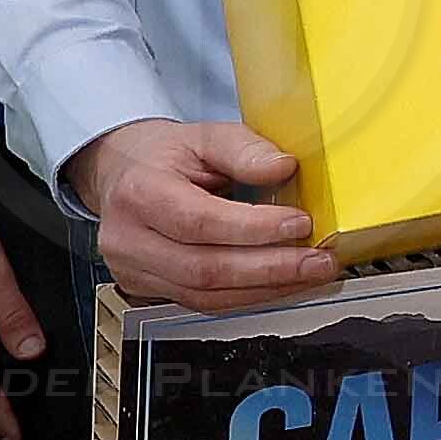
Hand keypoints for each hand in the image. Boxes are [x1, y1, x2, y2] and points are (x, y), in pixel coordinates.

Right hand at [65, 118, 337, 305]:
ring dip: (266, 289)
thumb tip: (282, 167)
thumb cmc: (162, 155)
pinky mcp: (148, 290)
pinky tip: (281, 285)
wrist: (122, 173)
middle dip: (270, 269)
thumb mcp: (204, 135)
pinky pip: (203, 303)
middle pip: (204, 268)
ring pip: (206, 296)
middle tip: (318, 260)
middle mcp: (128, 239)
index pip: (200, 221)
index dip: (253, 229)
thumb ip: (244, 149)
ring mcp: (134, 270)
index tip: (299, 225)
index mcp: (139, 193)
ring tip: (309, 274)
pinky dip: (248, 297)